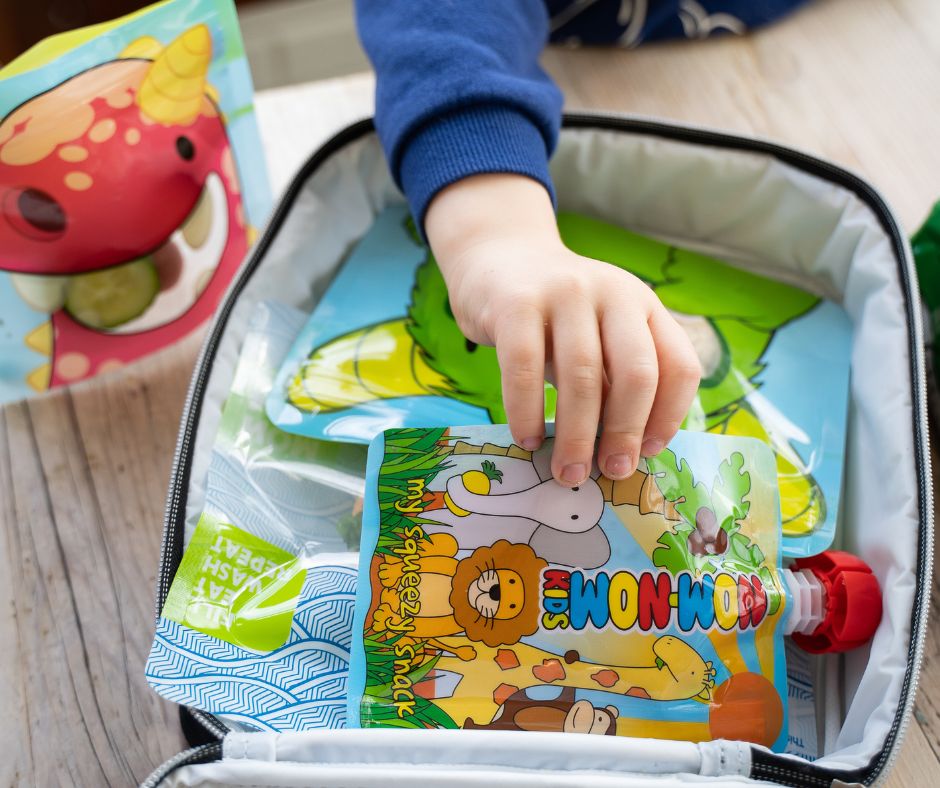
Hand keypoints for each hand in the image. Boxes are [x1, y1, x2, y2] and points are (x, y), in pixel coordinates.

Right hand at [425, 174, 700, 485]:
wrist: (499, 256)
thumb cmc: (555, 315)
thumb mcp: (600, 335)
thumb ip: (615, 379)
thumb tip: (622, 452)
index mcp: (644, 306)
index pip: (678, 366)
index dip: (669, 417)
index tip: (648, 453)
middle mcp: (614, 292)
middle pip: (637, 374)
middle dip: (625, 433)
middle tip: (610, 471)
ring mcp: (565, 293)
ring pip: (583, 376)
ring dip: (577, 435)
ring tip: (568, 472)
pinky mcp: (516, 303)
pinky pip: (524, 368)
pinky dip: (527, 412)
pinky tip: (527, 438)